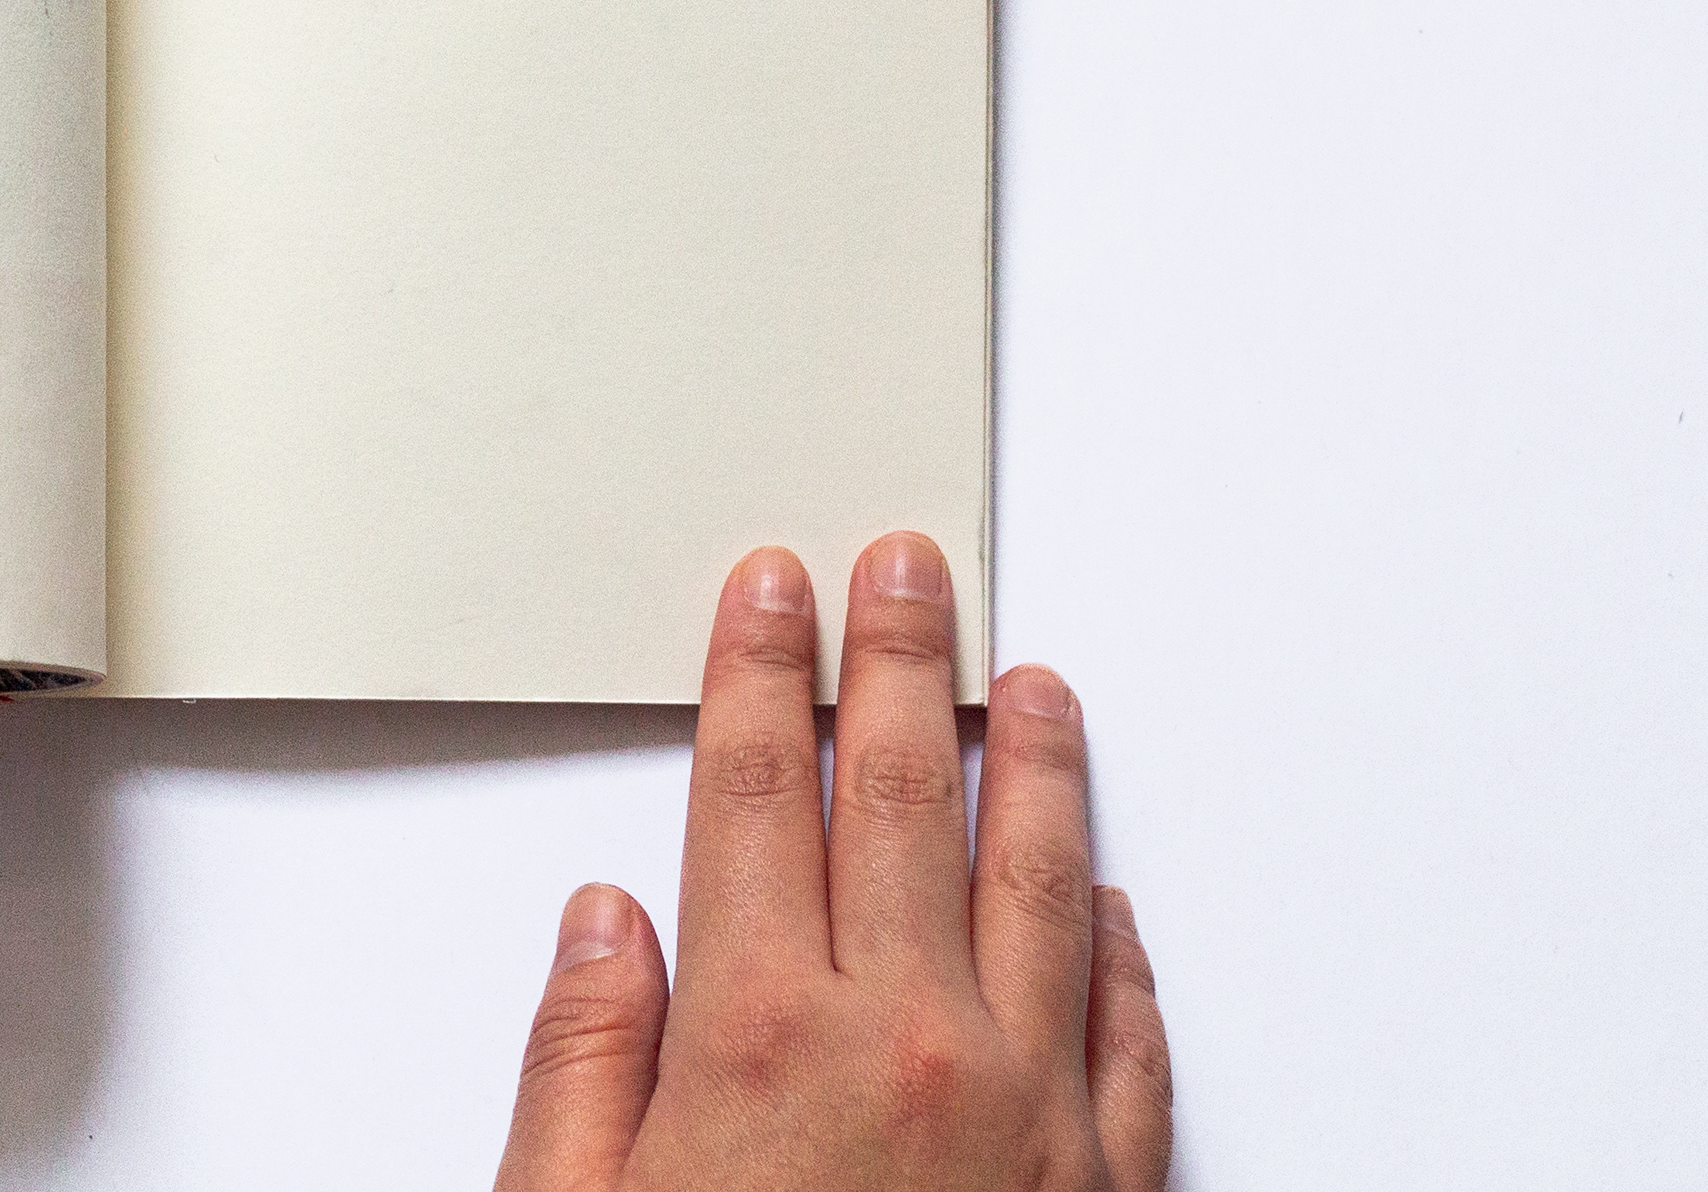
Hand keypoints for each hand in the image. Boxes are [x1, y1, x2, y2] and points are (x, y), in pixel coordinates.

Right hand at [495, 538, 1171, 1191]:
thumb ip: (581, 1066)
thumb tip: (603, 931)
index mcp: (761, 1040)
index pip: (757, 795)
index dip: (759, 677)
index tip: (771, 600)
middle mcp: (909, 1050)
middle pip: (904, 802)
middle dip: (899, 667)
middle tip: (909, 576)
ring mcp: (1026, 1114)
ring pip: (1040, 891)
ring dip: (1038, 771)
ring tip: (1037, 689)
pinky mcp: (1105, 1186)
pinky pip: (1127, 1034)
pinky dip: (1119, 953)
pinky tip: (1110, 903)